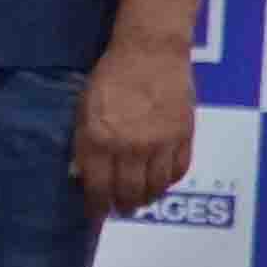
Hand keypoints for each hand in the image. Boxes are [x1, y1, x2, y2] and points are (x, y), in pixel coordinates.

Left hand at [74, 32, 198, 219]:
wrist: (150, 52)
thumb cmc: (109, 77)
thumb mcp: (84, 109)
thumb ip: (85, 143)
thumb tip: (82, 174)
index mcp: (99, 139)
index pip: (98, 187)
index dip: (97, 206)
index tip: (96, 214)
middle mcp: (130, 147)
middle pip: (129, 192)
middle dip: (123, 206)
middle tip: (120, 209)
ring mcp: (160, 144)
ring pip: (155, 187)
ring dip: (147, 199)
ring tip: (140, 200)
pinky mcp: (184, 137)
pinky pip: (178, 171)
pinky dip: (168, 182)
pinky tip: (160, 183)